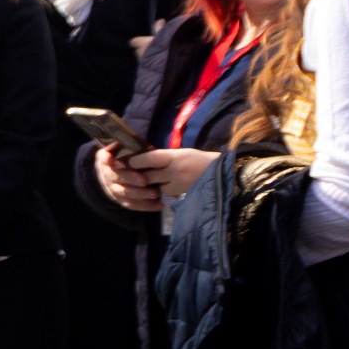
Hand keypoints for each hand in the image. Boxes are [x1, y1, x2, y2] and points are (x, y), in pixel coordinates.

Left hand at [98, 145, 214, 214]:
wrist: (223, 174)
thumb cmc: (200, 160)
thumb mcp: (182, 153)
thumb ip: (164, 157)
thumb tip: (142, 157)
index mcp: (175, 156)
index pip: (149, 158)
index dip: (136, 161)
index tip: (126, 161)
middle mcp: (176, 171)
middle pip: (148, 175)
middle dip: (137, 176)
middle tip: (126, 174)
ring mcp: (179, 185)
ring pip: (155, 188)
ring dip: (148, 187)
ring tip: (141, 183)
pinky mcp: (182, 196)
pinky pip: (165, 196)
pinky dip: (160, 193)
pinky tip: (157, 190)